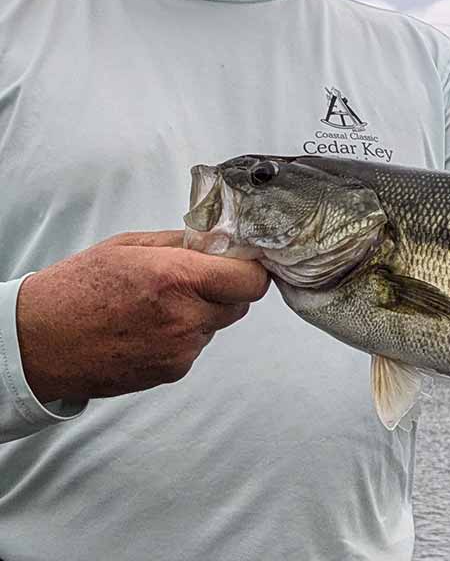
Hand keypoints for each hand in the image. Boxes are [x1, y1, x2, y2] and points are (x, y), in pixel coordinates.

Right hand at [17, 230, 269, 403]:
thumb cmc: (76, 289)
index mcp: (175, 278)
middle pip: (240, 303)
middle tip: (196, 277)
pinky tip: (149, 325)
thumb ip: (182, 243)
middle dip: (225, 287)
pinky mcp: (170, 373)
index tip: (242, 260)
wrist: (36, 343)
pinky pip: (196, 346)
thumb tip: (218, 241)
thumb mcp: (130, 246)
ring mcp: (178, 350)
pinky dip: (184, 333)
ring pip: (217, 324)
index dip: (250, 268)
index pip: (250, 279)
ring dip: (203, 311)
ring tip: (159, 303)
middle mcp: (183, 318)